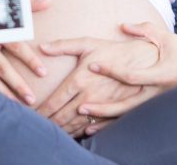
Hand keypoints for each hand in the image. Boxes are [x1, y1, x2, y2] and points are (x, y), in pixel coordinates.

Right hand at [0, 0, 51, 104]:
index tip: (43, 72)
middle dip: (17, 84)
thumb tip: (48, 2)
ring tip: (16, 106)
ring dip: (2, 92)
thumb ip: (26, 6)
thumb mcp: (3, 6)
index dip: (29, 59)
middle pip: (2, 66)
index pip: (16, 45)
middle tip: (32, 98)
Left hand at [37, 36, 158, 136]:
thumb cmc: (112, 50)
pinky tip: (77, 133)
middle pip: (63, 116)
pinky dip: (85, 132)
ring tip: (54, 132)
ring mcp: (102, 106)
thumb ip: (63, 45)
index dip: (41, 111)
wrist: (144, 59)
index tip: (31, 115)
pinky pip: (97, 127)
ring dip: (64, 130)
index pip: (54, 102)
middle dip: (49, 124)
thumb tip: (42, 47)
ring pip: (78, 124)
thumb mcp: (87, 44)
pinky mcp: (114, 111)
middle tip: (38, 127)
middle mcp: (89, 95)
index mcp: (79, 79)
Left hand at [78, 22, 176, 120]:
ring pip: (128, 116)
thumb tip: (123, 26)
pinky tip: (96, 128)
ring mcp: (156, 103)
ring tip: (84, 122)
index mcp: (160, 75)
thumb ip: (144, 30)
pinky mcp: (154, 109)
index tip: (92, 65)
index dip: (111, 71)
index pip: (131, 76)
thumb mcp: (166, 37)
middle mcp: (157, 93)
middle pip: (127, 105)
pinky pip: (131, 119)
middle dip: (103, 107)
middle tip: (80, 106)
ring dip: (106, 119)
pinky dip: (114, 124)